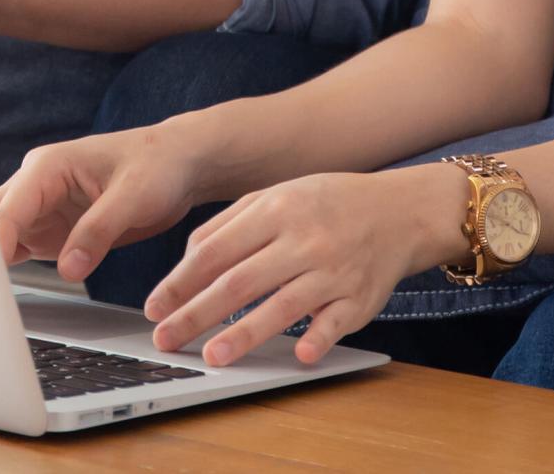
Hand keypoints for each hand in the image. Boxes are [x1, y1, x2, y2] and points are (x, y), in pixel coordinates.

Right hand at [0, 120, 210, 281]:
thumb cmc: (158, 165)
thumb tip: (69, 268)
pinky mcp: (52, 231)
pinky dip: (8, 271)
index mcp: (48, 167)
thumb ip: (98, 231)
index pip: (7, 209)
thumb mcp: (133, 196)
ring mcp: (41, 211)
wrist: (179, 165)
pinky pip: (20, 251)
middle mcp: (36, 187)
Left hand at [144, 164, 468, 365]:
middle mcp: (303, 239)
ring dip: (246, 333)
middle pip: (240, 281)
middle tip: (165, 339)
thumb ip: (226, 226)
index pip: (215, 250)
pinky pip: (337, 321)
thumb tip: (185, 263)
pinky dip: (320, 338)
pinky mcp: (361, 298)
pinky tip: (301, 356)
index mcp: (274, 210)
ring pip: (283, 305)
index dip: (181, 281)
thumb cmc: (323, 206)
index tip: (154, 307)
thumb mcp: (273, 197)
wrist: (398, 210)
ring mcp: (334, 270)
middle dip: (197, 313)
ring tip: (213, 356)